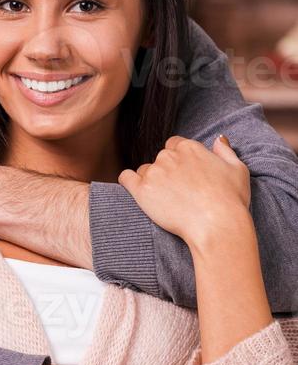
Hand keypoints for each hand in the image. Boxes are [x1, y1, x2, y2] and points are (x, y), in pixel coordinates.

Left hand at [118, 136, 250, 246]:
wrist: (217, 225)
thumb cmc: (231, 200)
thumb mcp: (238, 170)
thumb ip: (225, 151)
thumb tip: (218, 138)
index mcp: (189, 148)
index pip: (175, 145)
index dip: (179, 159)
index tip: (184, 175)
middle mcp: (169, 156)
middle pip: (160, 158)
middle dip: (166, 171)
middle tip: (178, 191)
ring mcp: (154, 172)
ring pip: (145, 170)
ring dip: (151, 180)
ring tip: (165, 200)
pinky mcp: (142, 189)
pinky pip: (126, 178)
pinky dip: (129, 182)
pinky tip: (136, 190)